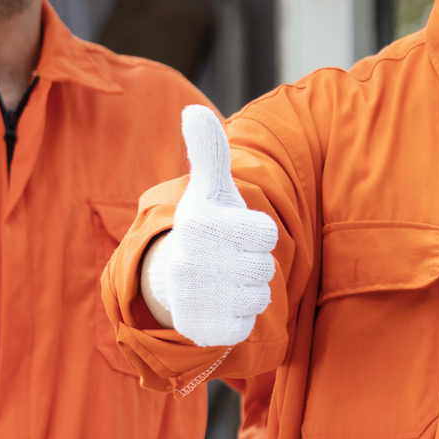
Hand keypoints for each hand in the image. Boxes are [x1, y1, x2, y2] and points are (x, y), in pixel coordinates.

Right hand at [141, 106, 279, 346]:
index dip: (258, 233)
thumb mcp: (210, 189)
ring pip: (259, 296)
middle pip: (265, 267)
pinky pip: (245, 325)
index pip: (267, 233)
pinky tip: (220, 304)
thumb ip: (209, 150)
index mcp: (201, 224)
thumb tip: (191, 110)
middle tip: (229, 258)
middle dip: (253, 263)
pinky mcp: (201, 328)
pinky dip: (239, 317)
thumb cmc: (207, 228)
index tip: (235, 232)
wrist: (171, 278)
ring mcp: (196, 297)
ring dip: (249, 290)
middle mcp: (192, 260)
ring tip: (225, 280)